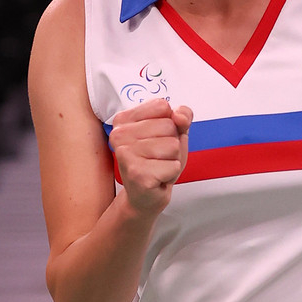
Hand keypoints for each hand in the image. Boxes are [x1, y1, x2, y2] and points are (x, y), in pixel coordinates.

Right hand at [107, 99, 192, 219]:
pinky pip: (174, 165)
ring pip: (172, 145)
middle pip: (169, 126)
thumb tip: (179, 115)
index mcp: (123, 120)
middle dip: (172, 144)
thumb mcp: (174, 133)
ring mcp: (126, 155)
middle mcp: (119, 135)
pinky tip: (158, 178)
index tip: (158, 137)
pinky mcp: (138, 175)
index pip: (162, 106)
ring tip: (158, 167)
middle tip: (158, 157)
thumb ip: (182, 117)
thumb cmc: (157, 162)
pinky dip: (171, 173)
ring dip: (172, 159)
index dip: (170, 123)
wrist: (146, 195)